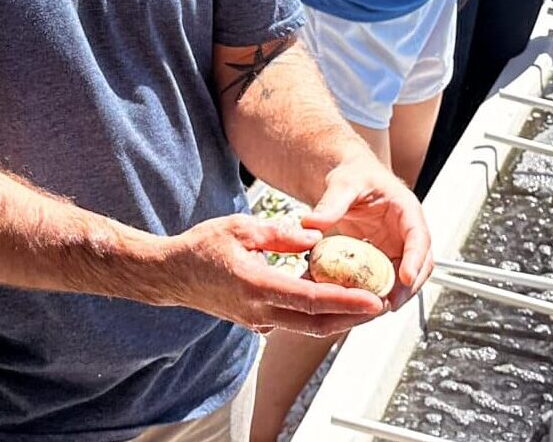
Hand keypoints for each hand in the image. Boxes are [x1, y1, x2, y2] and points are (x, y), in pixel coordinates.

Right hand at [156, 215, 385, 336]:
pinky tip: (335, 299)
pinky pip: (293, 320)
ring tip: (367, 304)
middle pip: (316, 322)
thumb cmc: (202, 245)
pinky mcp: (255, 320)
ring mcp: (256, 320)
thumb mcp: (241, 227)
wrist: (170, 274)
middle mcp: (259, 310)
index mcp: (257, 285)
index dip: (347, 301)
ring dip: (338, 318)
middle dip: (353, 317)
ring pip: (306, 325)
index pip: (312, 299)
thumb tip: (316, 238)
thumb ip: (281, 234)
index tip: (375, 299)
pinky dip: (317, 313)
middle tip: (382, 305)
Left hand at [301, 157, 433, 310]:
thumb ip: (330, 203)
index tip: (406, 278)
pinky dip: (374, 292)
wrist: (349, 179)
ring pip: (405, 278)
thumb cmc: (354, 175)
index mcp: (406, 209)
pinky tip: (357, 303)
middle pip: (420, 264)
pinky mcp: (384, 259)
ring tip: (372, 310)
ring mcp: (397, 248)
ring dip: (393, 295)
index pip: (419, 237)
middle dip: (408, 287)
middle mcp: (407, 232)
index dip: (415, 259)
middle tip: (388, 304)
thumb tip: (311, 223)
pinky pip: (384, 280)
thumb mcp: (343, 184)